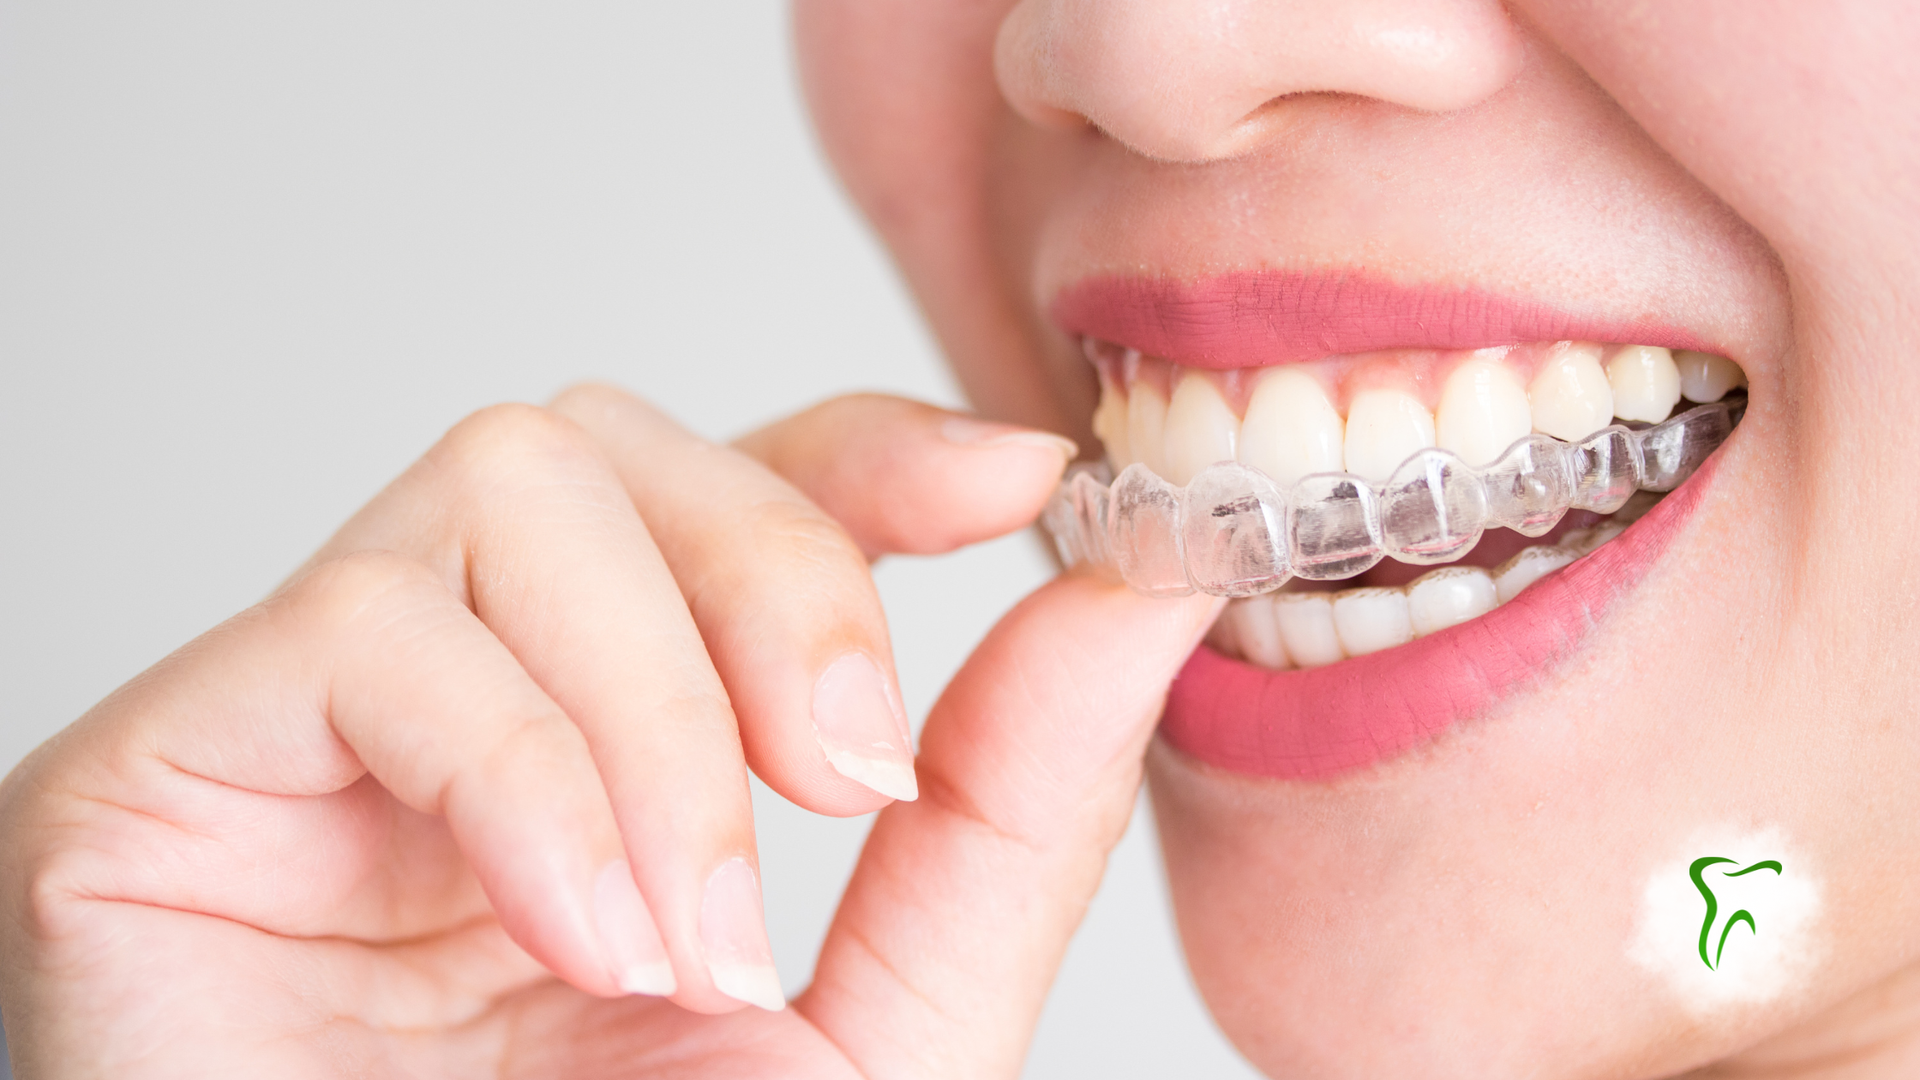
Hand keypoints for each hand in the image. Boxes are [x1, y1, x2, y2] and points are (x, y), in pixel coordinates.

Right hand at [0, 387, 1218, 1078]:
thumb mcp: (882, 1028)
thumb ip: (1005, 816)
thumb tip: (1137, 598)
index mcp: (614, 747)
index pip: (726, 490)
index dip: (870, 449)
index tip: (1020, 477)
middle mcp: (461, 702)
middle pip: (625, 447)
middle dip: (780, 579)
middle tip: (843, 785)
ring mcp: (310, 726)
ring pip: (513, 490)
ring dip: (654, 707)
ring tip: (681, 932)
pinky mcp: (165, 766)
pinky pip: (365, 628)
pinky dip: (520, 768)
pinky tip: (572, 930)